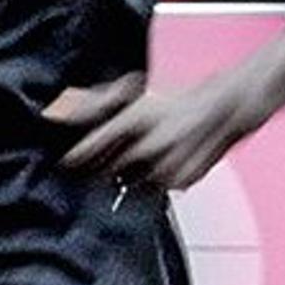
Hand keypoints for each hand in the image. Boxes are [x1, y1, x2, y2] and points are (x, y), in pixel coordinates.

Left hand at [52, 72, 252, 189]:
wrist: (225, 110)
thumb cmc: (175, 102)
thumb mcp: (132, 97)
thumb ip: (93, 105)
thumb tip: (58, 112)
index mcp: (136, 119)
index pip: (93, 146)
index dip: (78, 156)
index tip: (68, 161)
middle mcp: (150, 145)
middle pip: (107, 169)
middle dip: (104, 164)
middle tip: (117, 152)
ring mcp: (167, 165)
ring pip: (130, 181)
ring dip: (130, 172)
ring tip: (147, 152)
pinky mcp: (181, 181)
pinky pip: (154, 187)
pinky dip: (153, 179)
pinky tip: (164, 161)